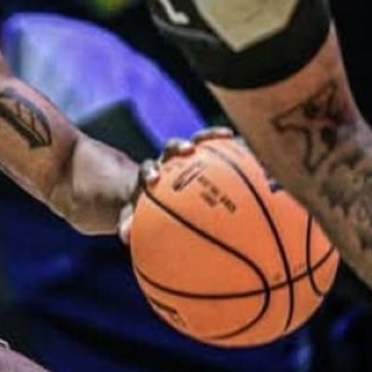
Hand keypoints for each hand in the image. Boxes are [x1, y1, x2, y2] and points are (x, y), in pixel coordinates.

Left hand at [118, 126, 236, 243]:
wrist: (149, 195)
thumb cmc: (142, 209)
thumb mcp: (133, 217)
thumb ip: (127, 224)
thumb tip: (123, 236)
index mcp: (148, 176)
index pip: (147, 168)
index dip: (150, 172)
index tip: (155, 180)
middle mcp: (165, 163)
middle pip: (170, 149)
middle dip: (178, 147)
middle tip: (188, 150)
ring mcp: (182, 159)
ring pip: (196, 143)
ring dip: (208, 138)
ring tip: (227, 135)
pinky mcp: (198, 158)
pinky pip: (215, 151)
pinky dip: (228, 148)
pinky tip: (248, 148)